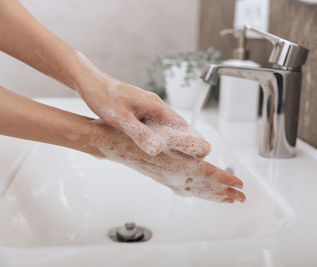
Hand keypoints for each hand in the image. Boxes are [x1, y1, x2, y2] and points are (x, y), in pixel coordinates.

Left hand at [73, 51, 209, 156]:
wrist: (89, 83)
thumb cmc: (103, 97)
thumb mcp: (121, 119)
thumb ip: (140, 134)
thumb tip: (159, 150)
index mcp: (155, 105)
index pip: (181, 124)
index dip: (193, 138)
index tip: (204, 152)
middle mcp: (154, 106)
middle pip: (177, 125)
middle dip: (187, 140)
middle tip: (196, 158)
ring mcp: (147, 108)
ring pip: (166, 126)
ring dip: (174, 139)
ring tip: (181, 156)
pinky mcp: (139, 111)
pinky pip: (155, 126)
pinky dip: (161, 137)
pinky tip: (158, 147)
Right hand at [91, 120, 245, 202]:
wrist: (111, 143)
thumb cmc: (134, 135)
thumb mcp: (161, 133)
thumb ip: (186, 143)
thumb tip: (208, 152)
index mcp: (177, 165)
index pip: (208, 176)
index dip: (226, 180)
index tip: (240, 185)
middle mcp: (173, 176)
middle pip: (205, 188)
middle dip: (225, 194)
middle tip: (241, 198)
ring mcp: (167, 178)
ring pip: (196, 191)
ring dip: (213, 195)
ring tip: (227, 199)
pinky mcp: (161, 177)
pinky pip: (184, 189)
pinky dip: (196, 192)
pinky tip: (196, 192)